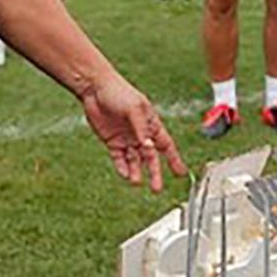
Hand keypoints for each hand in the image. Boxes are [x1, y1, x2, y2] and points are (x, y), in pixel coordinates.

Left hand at [81, 75, 186, 190]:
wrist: (95, 88)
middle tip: (157, 188)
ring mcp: (127, 139)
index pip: (166, 145)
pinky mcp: (112, 142)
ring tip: (136, 182)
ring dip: (136, 172)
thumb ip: (141, 128)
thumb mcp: (134, 108)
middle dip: (155, 173)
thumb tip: (149, 147)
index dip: (174, 159)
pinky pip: (119, 159)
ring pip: (135, 161)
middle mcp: (141, 135)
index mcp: (151, 124)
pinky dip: (122, 167)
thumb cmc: (119, 92)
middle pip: (151, 158)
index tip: (181, 173)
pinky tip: (124, 174)